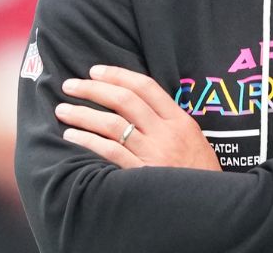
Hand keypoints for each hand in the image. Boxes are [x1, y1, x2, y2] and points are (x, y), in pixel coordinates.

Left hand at [56, 65, 220, 170]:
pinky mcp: (140, 174)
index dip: (118, 75)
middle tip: (70, 85)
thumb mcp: (191, 137)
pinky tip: (72, 136)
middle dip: (93, 89)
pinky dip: (88, 141)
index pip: (145, 87)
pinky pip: (109, 152)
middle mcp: (165, 133)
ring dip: (83, 114)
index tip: (95, 71)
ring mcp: (152, 153)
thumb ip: (167, 120)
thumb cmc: (198, 171)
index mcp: (179, 120)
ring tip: (63, 109)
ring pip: (112, 124)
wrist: (209, 203)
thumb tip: (134, 103)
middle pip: (124, 100)